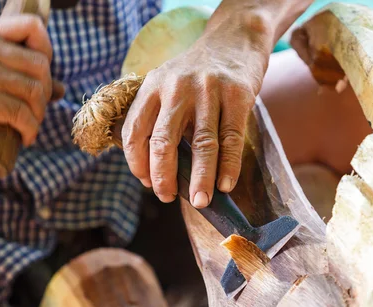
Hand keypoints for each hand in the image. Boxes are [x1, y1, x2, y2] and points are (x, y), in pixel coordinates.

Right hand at [0, 15, 63, 147]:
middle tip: (35, 110)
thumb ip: (21, 74)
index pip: (33, 26)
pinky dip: (30, 130)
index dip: (47, 50)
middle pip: (41, 64)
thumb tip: (61, 89)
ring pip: (36, 91)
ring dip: (39, 115)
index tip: (40, 73)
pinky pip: (23, 115)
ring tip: (29, 125)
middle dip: (45, 92)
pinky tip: (25, 137)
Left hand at [121, 27, 268, 207]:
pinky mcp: (237, 96)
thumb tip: (159, 170)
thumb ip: (160, 117)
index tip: (147, 184)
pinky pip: (232, 139)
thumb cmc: (198, 73)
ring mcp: (208, 91)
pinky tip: (225, 185)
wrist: (234, 40)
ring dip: (200, 179)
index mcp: (153, 86)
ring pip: (201, 144)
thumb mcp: (169, 84)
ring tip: (200, 201)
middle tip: (168, 198)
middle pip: (164, 141)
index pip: (135, 132)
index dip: (137, 163)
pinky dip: (229, 166)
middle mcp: (177, 87)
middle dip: (164, 177)